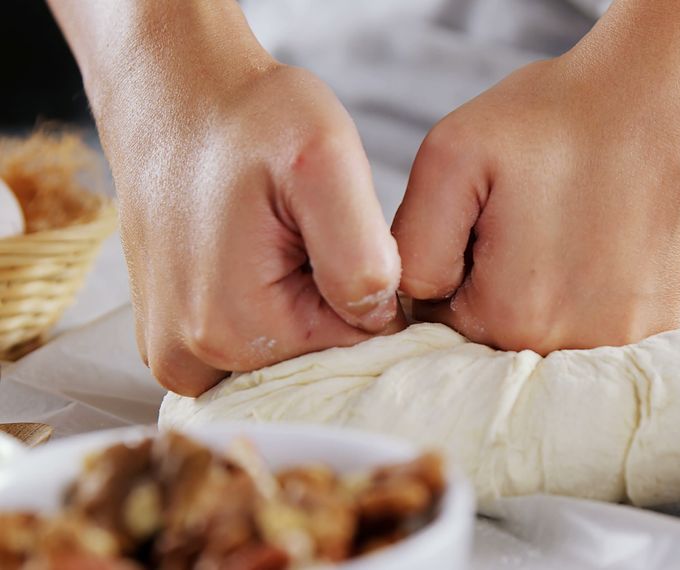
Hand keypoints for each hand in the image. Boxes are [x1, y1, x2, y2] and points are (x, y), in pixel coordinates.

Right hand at [104, 63, 402, 395]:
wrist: (178, 94)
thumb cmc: (254, 119)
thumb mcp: (326, 162)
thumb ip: (360, 253)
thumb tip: (377, 318)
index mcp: (239, 331)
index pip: (360, 345)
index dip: (370, 287)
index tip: (341, 233)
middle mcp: (194, 360)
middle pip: (319, 357)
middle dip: (332, 299)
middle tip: (305, 228)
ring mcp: (175, 354)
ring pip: (285, 353)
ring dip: (298, 304)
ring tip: (275, 236)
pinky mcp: (169, 339)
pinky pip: (246, 348)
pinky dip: (263, 310)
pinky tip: (253, 253)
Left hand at [392, 0, 679, 353]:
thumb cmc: (572, 116)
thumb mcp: (452, 154)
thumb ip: (412, 244)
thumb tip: (412, 303)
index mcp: (511, 315)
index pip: (449, 331)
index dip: (459, 278)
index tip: (491, 233)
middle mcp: (578, 348)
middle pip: (510, 347)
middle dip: (510, 296)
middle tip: (540, 227)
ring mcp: (642, 346)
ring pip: (570, 348)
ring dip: (567, 305)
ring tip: (585, 237)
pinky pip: (631, 341)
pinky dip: (620, 307)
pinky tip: (626, 254)